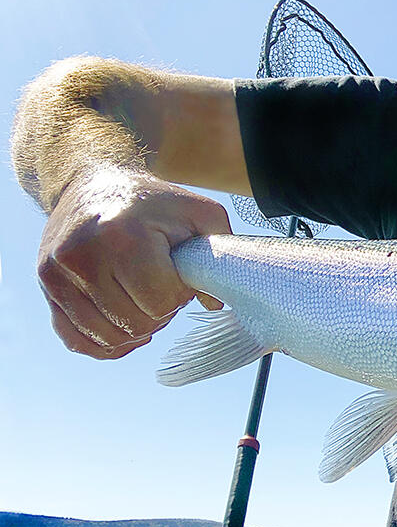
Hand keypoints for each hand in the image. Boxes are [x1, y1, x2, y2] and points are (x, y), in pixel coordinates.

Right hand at [37, 167, 230, 358]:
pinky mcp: (47, 289)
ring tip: (142, 298)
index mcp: (122, 237)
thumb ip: (219, 255)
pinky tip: (123, 325)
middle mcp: (81, 257)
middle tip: (160, 285)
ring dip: (134, 327)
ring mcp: (56, 275)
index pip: (159, 302)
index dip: (178, 295)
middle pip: (134, 323)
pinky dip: (105, 342)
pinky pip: (77, 340)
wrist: (93, 184)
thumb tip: (214, 303)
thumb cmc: (153, 203)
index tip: (176, 273)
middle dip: (159, 312)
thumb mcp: (199, 213)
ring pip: (107, 337)